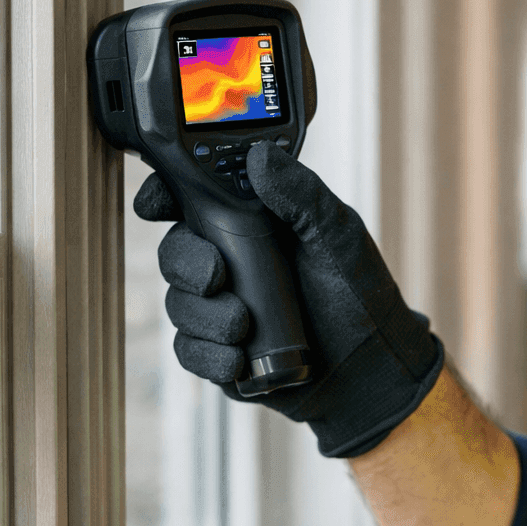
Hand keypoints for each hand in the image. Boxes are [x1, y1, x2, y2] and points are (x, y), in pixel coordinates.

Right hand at [133, 141, 444, 457]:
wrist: (371, 368)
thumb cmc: (358, 294)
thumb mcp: (336, 235)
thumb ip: (301, 195)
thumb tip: (259, 157)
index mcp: (251, 223)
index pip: (192, 200)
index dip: (163, 197)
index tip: (155, 204)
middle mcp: (229, 261)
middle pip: (174, 252)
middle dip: (186, 263)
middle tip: (216, 276)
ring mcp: (221, 307)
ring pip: (178, 303)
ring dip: (203, 316)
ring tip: (242, 326)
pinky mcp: (221, 351)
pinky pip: (189, 351)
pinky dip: (207, 355)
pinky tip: (235, 359)